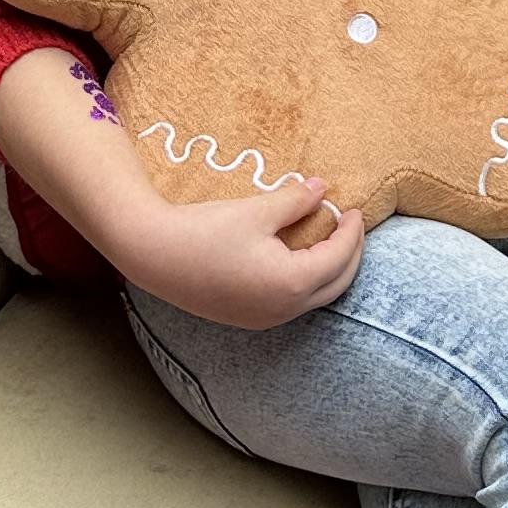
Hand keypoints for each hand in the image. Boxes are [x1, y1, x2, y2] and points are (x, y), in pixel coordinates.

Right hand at [113, 177, 365, 328]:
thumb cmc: (205, 231)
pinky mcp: (248, 318)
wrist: (152, 255)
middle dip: (350, 255)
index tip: (355, 209)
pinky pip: (293, 303)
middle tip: (351, 226)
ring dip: (330, 271)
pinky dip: (307, 282)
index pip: (339, 257)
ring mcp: (265, 319)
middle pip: (336, 285)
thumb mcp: (256, 210)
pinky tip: (299, 260)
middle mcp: (284, 309)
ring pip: (315, 297)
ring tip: (329, 240)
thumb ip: (295, 201)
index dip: (351, 232)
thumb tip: (322, 189)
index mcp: (292, 282)